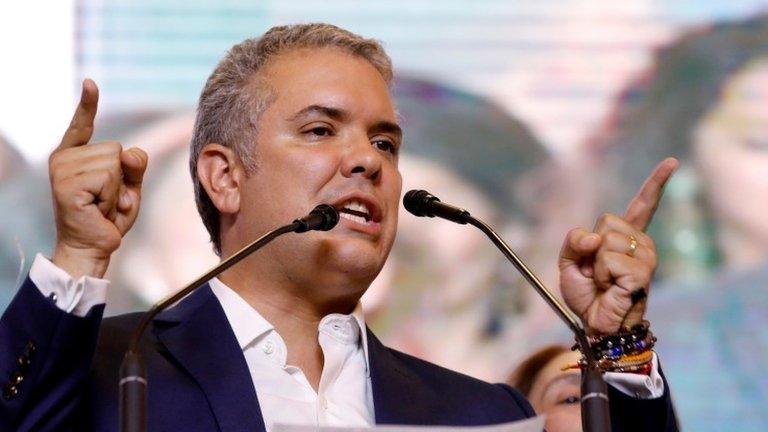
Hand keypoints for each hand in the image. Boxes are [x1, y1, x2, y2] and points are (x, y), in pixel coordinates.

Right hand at [49, 79, 147, 278]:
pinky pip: (109, 178)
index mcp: (75, 156)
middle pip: (116, 149)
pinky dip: (114, 197)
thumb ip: (135, 166)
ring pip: (115, 162)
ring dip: (119, 189)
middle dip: (123, 178)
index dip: (87, 104)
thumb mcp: (129, 188)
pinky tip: (99, 210)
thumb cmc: (109, 218)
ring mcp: (62, 169)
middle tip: (108, 200)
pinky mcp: (67, 184)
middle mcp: (64, 158)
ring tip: (103, 206)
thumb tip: (129, 151)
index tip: (90, 83)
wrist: (93, 248)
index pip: (83, 124)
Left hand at [558, 158, 677, 334]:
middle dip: (590, 246)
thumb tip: (595, 235)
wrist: (596, 325)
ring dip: (594, 264)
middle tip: (596, 272)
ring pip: (605, 239)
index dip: (656, 183)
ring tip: (604, 282)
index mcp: (626, 237)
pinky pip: (606, 259)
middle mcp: (641, 243)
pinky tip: (609, 288)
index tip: (672, 162)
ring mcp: (645, 256)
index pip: (642, 205)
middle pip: (605, 220)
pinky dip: (599, 275)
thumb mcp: (569, 262)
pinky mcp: (642, 271)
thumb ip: (574, 240)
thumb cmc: (587, 295)